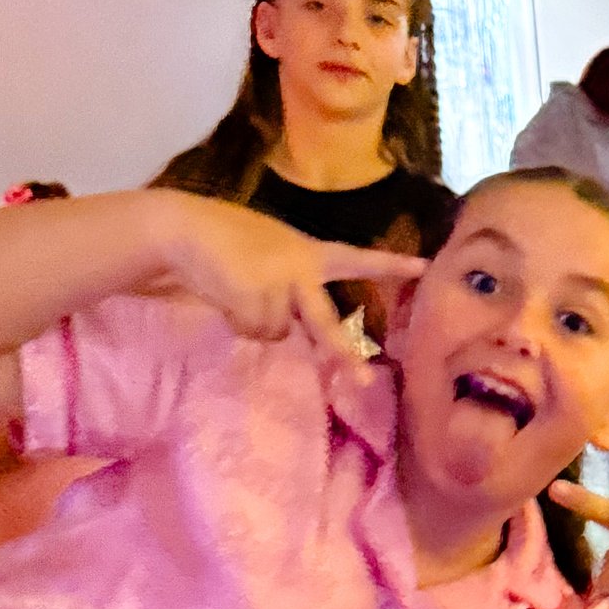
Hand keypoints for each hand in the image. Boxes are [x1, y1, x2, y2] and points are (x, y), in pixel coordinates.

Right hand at [156, 193, 424, 355]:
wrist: (184, 227)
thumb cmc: (226, 238)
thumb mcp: (270, 251)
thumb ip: (291, 282)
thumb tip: (289, 329)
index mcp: (309, 252)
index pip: (355, 258)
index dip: (389, 264)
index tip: (423, 266)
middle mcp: (300, 269)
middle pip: (326, 323)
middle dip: (343, 353)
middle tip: (364, 381)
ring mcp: (276, 287)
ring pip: (275, 333)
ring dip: (254, 320)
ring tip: (235, 288)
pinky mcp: (252, 300)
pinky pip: (252, 332)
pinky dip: (236, 321)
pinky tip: (224, 294)